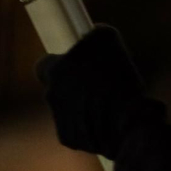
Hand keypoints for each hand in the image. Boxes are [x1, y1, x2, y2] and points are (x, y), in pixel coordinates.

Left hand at [36, 25, 163, 158]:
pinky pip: (76, 128)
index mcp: (52, 70)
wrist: (127, 121)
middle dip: (71, 86)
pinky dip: (87, 126)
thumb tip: (92, 31)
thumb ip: (93, 34)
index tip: (74, 63)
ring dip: (80, 106)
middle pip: (56, 88)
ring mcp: (57, 118)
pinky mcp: (68, 139)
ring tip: (107, 104)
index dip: (59, 63)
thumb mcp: (108, 39)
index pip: (44, 64)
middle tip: (95, 84)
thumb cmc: (117, 76)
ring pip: (66, 109)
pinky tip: (106, 121)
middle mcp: (50, 95)